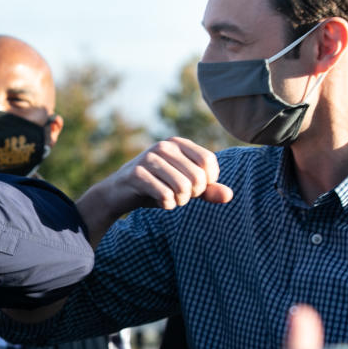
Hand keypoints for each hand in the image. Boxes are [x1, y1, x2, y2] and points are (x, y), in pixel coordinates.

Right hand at [76, 138, 233, 244]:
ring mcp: (149, 158)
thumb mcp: (184, 187)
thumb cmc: (156, 187)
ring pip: (183, 188)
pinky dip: (166, 205)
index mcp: (177, 143)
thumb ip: (207, 190)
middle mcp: (164, 146)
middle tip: (178, 196)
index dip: (207, 181)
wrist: (118, 193)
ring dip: (179, 201)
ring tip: (169, 198)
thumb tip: (229, 195)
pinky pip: (166, 196)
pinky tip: (157, 201)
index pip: (208, 161)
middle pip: (197, 177)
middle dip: (192, 194)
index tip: (195, 188)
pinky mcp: (137, 174)